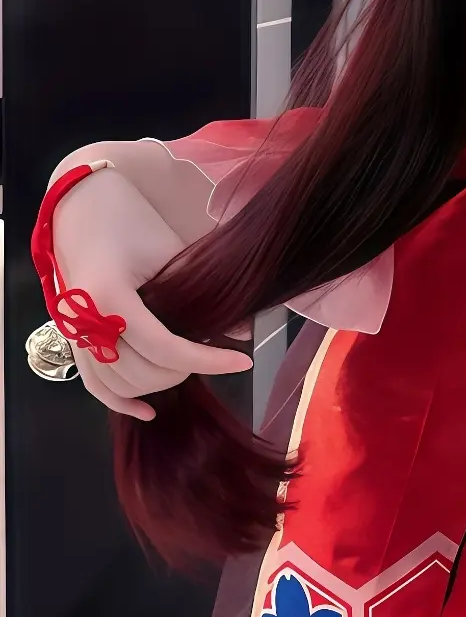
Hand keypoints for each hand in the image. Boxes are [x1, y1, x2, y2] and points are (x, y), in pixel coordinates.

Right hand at [49, 166, 251, 419]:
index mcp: (109, 296)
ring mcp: (74, 332)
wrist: (83, 206)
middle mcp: (85, 321)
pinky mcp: (72, 337)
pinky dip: (119, 400)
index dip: (207, 361)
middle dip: (184, 371)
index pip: (165, 349)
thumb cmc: (130, 220)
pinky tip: (148, 411)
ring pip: (118, 383)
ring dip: (157, 383)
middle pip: (141, 372)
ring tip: (189, 366)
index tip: (242, 361)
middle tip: (213, 351)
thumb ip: (203, 296)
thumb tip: (243, 332)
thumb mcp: (173, 252)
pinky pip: (93, 382)